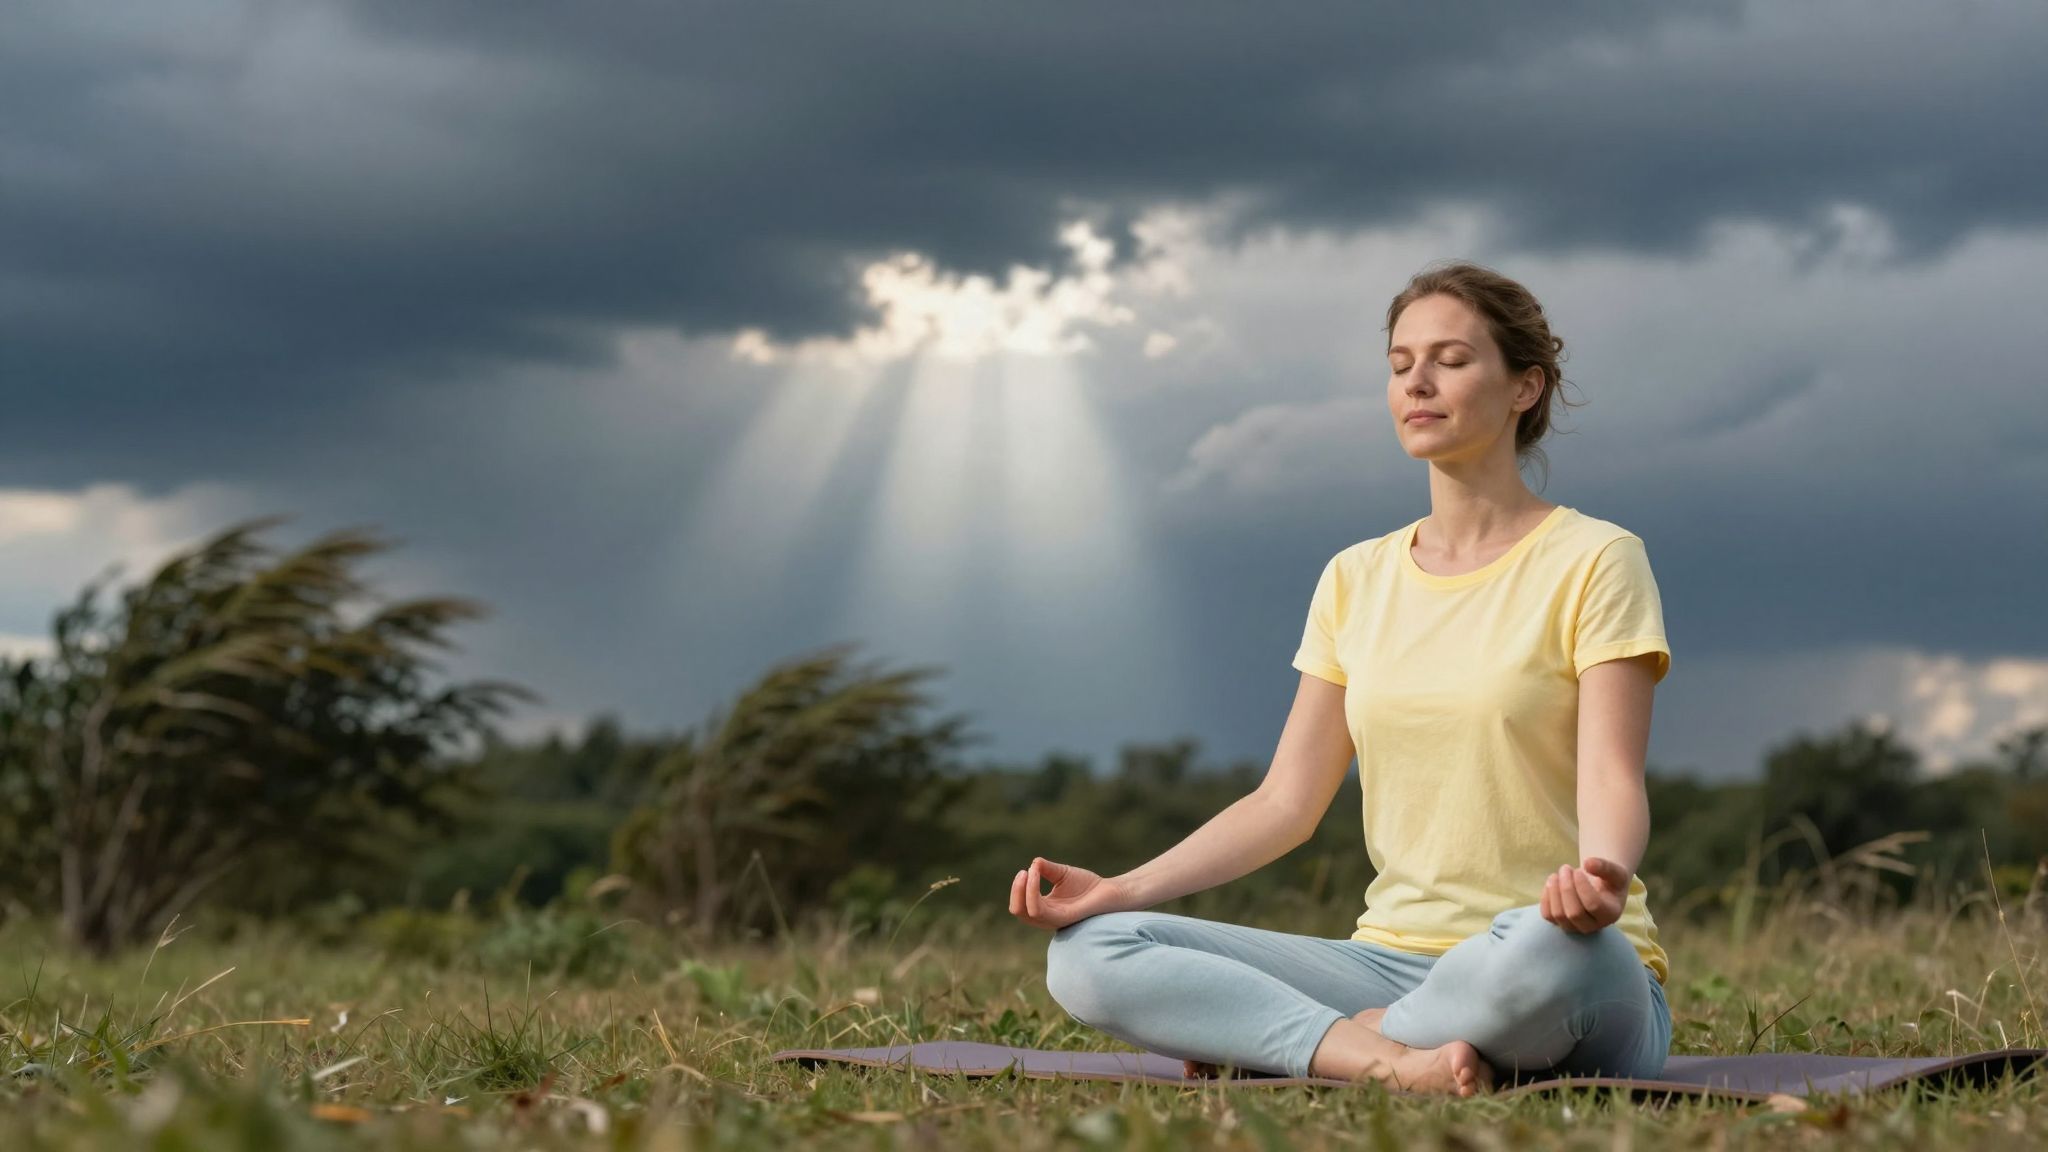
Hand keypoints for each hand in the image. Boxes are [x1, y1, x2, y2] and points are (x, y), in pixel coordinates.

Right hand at [1007, 857, 1128, 931]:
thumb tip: (1033, 863)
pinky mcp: (1064, 918)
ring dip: (1024, 889)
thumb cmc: (1087, 885)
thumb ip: (1046, 869)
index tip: (1024, 870)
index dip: (1017, 889)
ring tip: (1029, 872)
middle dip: (1016, 891)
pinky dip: (1033, 891)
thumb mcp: (1061, 873)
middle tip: (1023, 872)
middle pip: (1018, 911)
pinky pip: (1040, 910)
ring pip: (1027, 912)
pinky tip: (1036, 874)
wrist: (1110, 891)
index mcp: (1045, 909)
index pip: (1020, 905)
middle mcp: (1047, 917)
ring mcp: (1055, 919)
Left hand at [1541, 856, 1629, 933]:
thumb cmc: (1610, 881)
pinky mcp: (1559, 923)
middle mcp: (1592, 926)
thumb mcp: (1616, 872)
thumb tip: (1587, 863)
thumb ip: (1606, 867)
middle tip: (1566, 868)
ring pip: (1558, 914)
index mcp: (1609, 914)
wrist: (1600, 890)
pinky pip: (1547, 914)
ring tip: (1558, 873)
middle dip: (1566, 887)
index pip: (1593, 905)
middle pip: (1574, 913)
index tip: (1579, 870)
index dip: (1582, 886)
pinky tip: (1552, 882)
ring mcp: (1574, 927)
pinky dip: (1546, 896)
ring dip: (1554, 890)